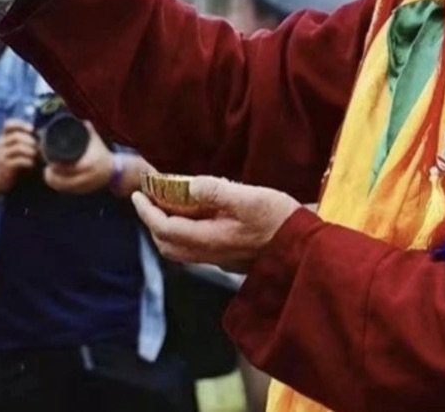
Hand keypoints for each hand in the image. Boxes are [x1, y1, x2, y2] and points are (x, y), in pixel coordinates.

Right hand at [0, 120, 39, 195]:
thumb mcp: (4, 150)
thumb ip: (15, 143)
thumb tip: (35, 140)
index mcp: (1, 138)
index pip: (8, 125)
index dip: (20, 124)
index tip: (32, 128)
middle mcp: (1, 144)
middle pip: (17, 136)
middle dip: (30, 140)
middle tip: (38, 146)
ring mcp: (2, 155)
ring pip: (19, 147)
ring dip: (31, 151)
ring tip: (36, 155)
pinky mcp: (5, 167)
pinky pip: (19, 161)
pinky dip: (28, 161)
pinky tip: (32, 164)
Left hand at [43, 122, 113, 194]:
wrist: (113, 170)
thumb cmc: (101, 153)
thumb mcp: (96, 140)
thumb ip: (88, 129)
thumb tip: (79, 121)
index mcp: (89, 164)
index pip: (71, 169)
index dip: (59, 169)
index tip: (50, 164)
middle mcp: (88, 177)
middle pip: (66, 181)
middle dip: (54, 177)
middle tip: (46, 170)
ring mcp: (86, 186)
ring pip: (66, 188)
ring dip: (55, 183)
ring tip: (47, 175)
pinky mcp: (84, 191)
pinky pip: (70, 191)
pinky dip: (61, 188)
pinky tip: (54, 183)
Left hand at [132, 175, 299, 274]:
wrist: (307, 249)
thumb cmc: (279, 220)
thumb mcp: (248, 198)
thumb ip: (214, 191)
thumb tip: (184, 186)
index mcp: (210, 240)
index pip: (165, 229)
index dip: (147, 212)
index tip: (137, 193)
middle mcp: (211, 254)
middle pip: (167, 244)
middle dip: (151, 221)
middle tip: (146, 198)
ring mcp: (221, 259)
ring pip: (180, 250)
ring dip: (166, 228)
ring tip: (165, 205)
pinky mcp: (231, 258)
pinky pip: (195, 249)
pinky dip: (183, 232)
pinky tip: (194, 216)